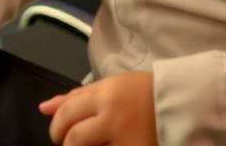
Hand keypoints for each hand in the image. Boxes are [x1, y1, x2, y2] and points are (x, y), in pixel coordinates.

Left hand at [39, 71, 156, 145]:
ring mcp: (125, 139)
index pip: (68, 112)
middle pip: (75, 137)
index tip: (59, 133)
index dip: (57, 126)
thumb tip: (43, 107)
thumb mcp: (111, 85)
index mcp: (106, 93)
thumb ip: (78, 96)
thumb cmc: (143, 92)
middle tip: (69, 144)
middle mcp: (113, 116)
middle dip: (66, 144)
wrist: (182, 103)